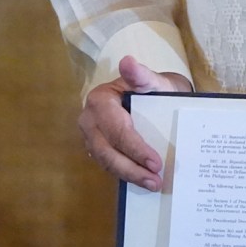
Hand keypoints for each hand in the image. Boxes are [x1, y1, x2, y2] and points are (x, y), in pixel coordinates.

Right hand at [79, 55, 187, 190]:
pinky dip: (125, 174)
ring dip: (129, 175)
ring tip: (152, 184)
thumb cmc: (151, 89)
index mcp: (100, 100)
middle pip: (107, 151)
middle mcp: (89, 120)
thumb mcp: (151, 80)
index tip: (156, 163)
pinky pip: (109, 164)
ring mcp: (90, 137)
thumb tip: (128, 62)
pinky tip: (142, 182)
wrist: (151, 97)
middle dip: (132, 169)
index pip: (117, 130)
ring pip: (106, 162)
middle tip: (156, 181)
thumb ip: (141, 74)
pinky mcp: (97, 148)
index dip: (135, 149)